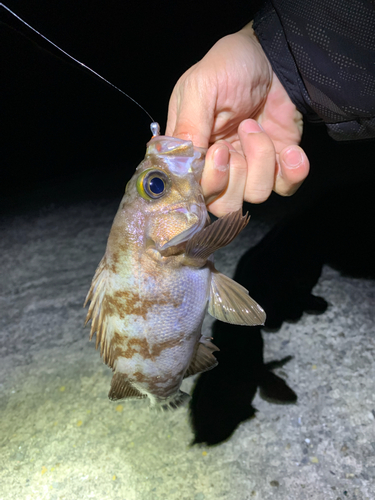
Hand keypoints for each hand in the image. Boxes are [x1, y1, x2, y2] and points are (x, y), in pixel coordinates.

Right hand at [166, 23, 308, 215]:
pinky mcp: (277, 165)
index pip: (194, 191)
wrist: (272, 57)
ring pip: (256, 194)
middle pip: (224, 204)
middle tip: (233, 144)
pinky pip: (285, 187)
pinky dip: (291, 172)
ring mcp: (249, 167)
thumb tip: (184, 162)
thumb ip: (189, 124)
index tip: (218, 151)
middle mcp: (218, 166)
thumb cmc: (230, 67)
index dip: (208, 181)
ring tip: (255, 126)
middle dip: (235, 177)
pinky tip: (289, 150)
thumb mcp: (201, 87)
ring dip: (261, 160)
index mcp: (192, 152)